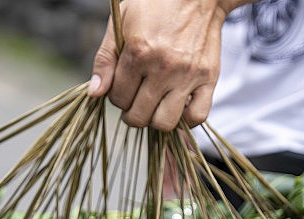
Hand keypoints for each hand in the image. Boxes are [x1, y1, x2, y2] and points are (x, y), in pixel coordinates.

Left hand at [88, 0, 238, 130]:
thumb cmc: (155, 6)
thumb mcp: (121, 23)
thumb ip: (105, 59)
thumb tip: (95, 93)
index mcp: (138, 52)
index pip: (118, 98)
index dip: (116, 96)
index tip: (123, 87)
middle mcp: (163, 67)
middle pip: (138, 116)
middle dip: (131, 112)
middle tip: (136, 101)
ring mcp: (187, 75)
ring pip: (164, 123)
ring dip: (155, 120)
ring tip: (155, 106)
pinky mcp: (208, 79)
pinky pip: (197, 117)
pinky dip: (186, 120)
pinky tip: (178, 108)